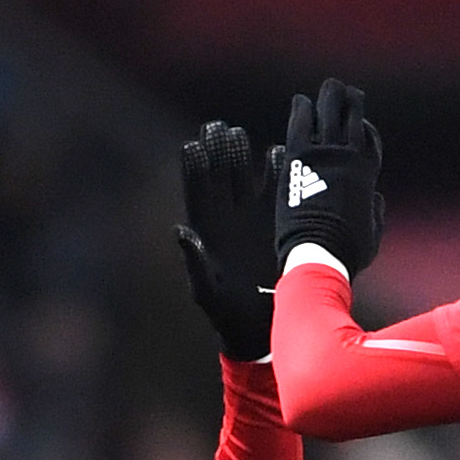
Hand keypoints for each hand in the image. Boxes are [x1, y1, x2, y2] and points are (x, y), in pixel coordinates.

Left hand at [173, 120, 274, 358]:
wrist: (267, 331)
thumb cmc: (230, 317)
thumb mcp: (210, 292)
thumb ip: (196, 263)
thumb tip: (181, 231)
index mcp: (207, 232)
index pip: (197, 192)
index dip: (194, 169)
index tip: (193, 146)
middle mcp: (228, 219)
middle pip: (221, 176)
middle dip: (218, 151)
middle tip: (218, 128)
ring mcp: (253, 217)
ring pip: (246, 176)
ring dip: (243, 155)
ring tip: (240, 134)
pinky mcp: (279, 222)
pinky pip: (277, 190)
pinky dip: (277, 172)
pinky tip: (279, 154)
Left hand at [274, 76, 384, 275]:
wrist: (320, 251)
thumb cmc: (346, 249)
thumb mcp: (373, 231)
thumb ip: (375, 212)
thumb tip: (376, 201)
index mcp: (368, 173)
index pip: (370, 138)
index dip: (365, 127)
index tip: (358, 124)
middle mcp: (350, 157)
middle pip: (354, 116)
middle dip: (351, 101)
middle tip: (345, 93)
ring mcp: (325, 153)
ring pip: (331, 111)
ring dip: (331, 97)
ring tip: (330, 88)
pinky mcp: (300, 156)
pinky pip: (303, 122)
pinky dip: (303, 108)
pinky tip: (301, 102)